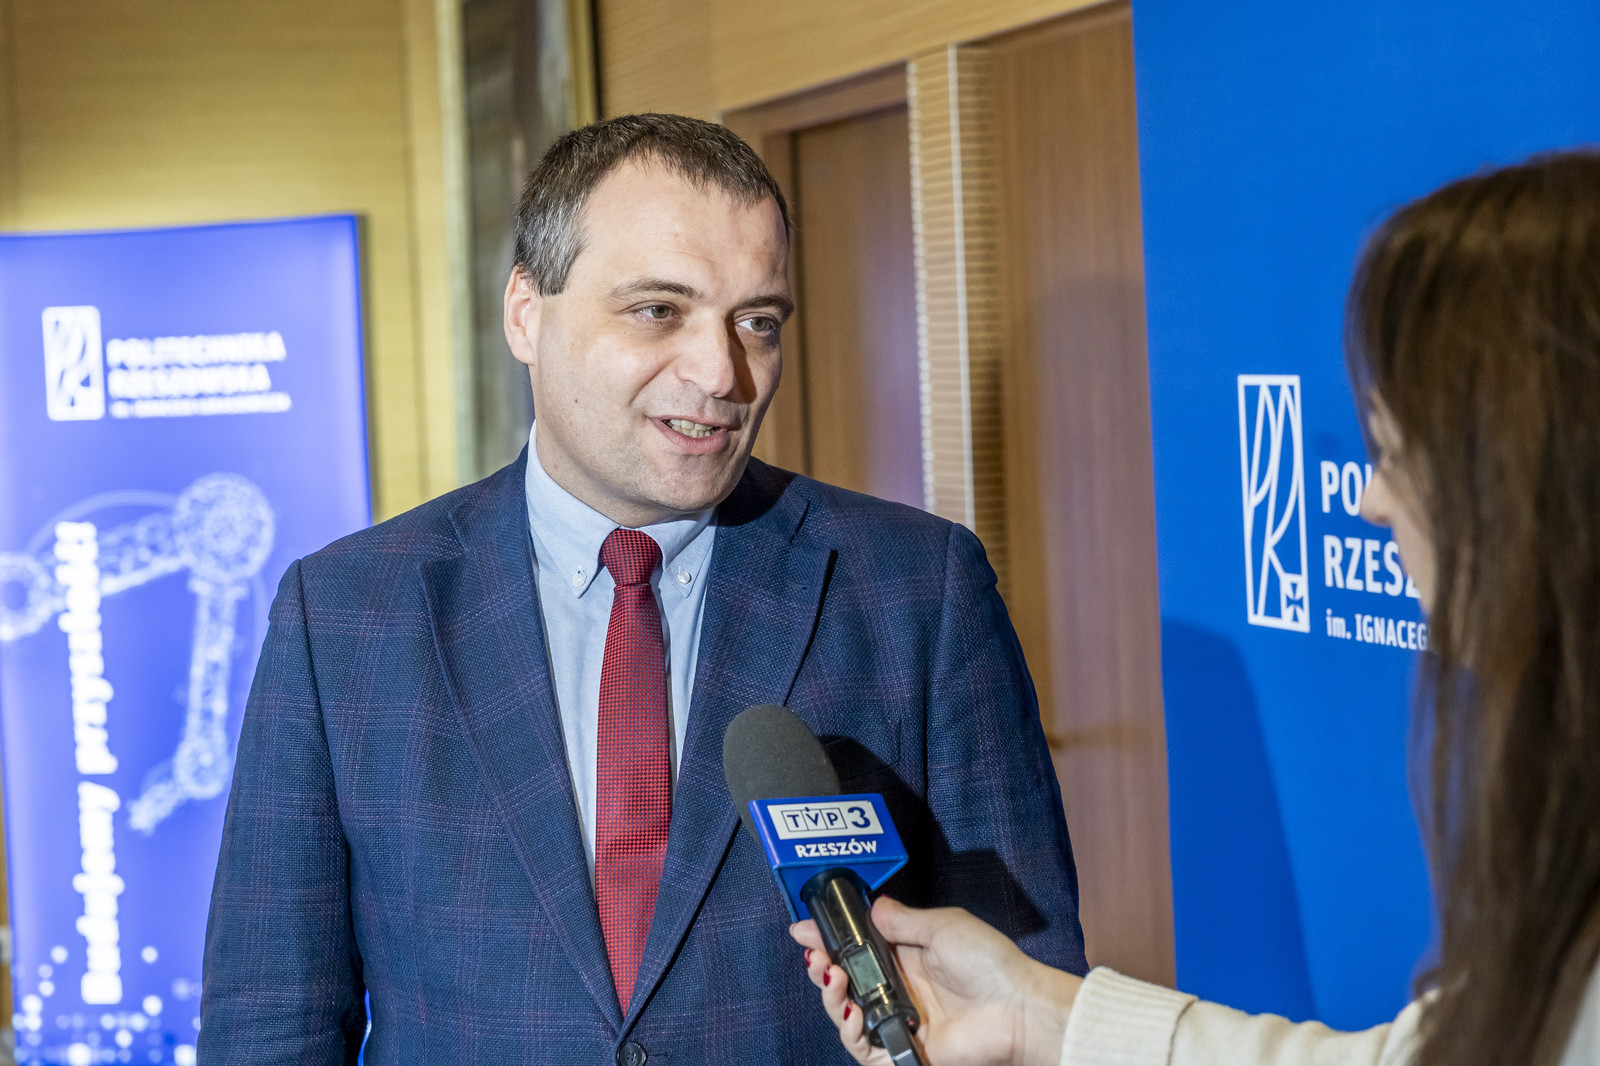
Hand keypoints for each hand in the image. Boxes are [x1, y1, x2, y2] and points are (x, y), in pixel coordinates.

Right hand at [791, 896, 1080, 1065]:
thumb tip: (871, 907)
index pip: (855, 948)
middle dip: (822, 968)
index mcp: (905, 958)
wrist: (1016, 1008)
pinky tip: (851, 1011)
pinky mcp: (902, 1051)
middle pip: (843, 982)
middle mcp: (897, 990)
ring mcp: (897, 1021)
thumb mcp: (942, 926)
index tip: (805, 929)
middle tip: (818, 957)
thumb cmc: (989, 964)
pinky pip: (863, 1048)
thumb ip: (901, 920)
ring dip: (830, 997)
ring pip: (844, 1015)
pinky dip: (849, 1032)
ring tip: (835, 979)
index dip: (827, 939)